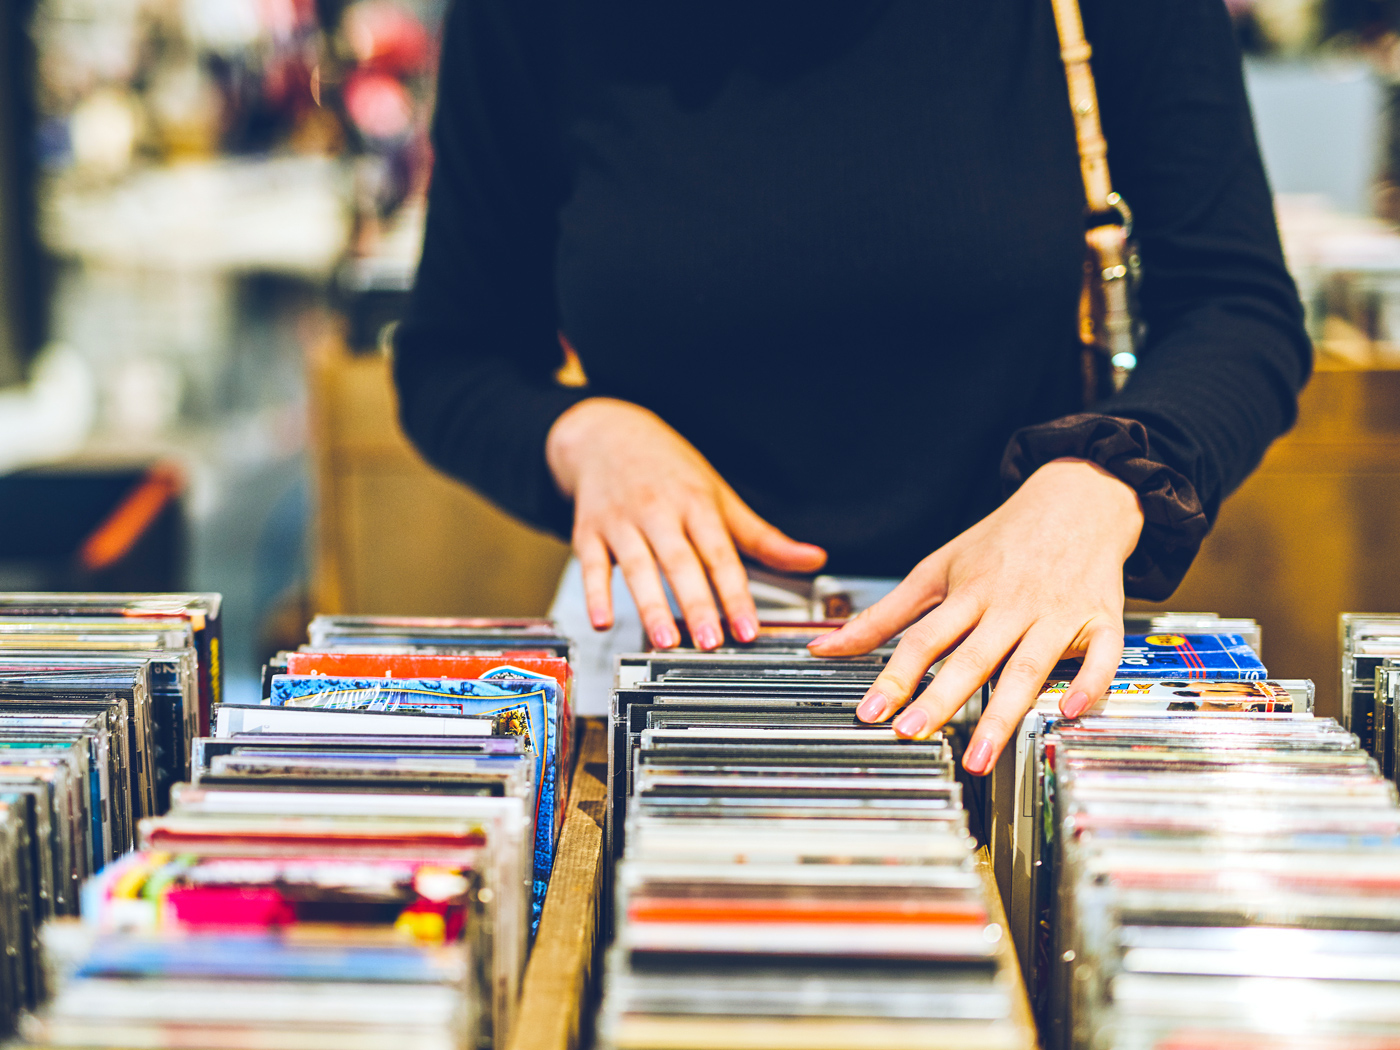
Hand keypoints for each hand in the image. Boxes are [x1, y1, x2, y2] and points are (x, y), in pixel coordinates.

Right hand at [546, 397, 826, 648]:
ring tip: (664, 640)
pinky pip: (590, 564)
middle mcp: (660, 511)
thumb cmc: (670, 471)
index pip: (721, 555)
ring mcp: (621, 520)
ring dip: (649, 604)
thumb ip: (763, 537)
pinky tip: (601, 621)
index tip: (748, 629)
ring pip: (637, 565)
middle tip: (709, 642)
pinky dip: (594, 593)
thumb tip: (813, 558)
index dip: (735, 594)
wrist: (607, 434)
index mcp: (697, 505)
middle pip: (680, 561)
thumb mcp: (720, 497)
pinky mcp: (588, 530)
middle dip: (696, 603)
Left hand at [808, 458, 1143, 774]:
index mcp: (969, 591)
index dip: (896, 675)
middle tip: (913, 733)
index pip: (925, 638)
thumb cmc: (1002, 540)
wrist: (1077, 498)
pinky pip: (1102, 656)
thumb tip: (823, 646)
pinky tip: (1068, 711)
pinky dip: (1089, 683)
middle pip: (972, 657)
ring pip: (1029, 667)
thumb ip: (883, 616)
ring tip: (979, 756)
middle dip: (941, 698)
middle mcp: (1010, 604)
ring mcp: (1057, 613)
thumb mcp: (936, 568)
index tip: (872, 711)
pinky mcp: (1102, 619)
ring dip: (1004, 713)